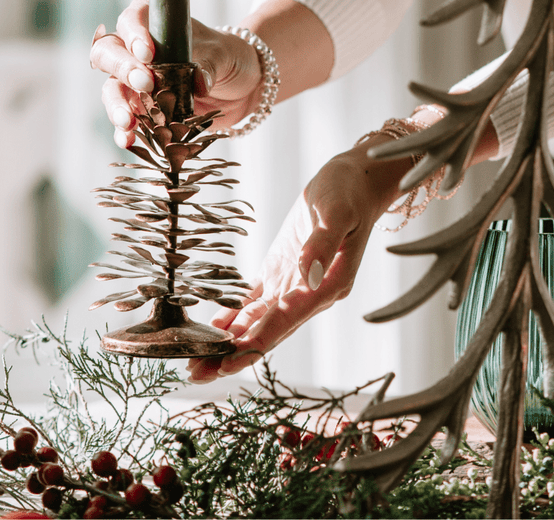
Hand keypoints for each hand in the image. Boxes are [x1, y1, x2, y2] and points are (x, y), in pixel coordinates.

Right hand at [89, 0, 261, 147]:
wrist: (242, 86)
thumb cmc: (229, 57)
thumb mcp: (224, 54)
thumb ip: (210, 64)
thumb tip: (199, 82)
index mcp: (155, 25)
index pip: (132, 20)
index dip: (133, 35)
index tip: (147, 53)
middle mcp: (137, 51)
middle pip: (109, 54)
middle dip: (122, 69)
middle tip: (145, 84)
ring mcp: (136, 82)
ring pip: (112, 89)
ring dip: (116, 105)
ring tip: (128, 122)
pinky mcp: (144, 109)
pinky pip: (126, 119)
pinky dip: (124, 131)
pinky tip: (127, 140)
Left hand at [186, 140, 408, 381]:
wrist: (357, 180)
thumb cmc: (350, 194)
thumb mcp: (337, 213)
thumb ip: (322, 245)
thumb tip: (307, 275)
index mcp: (327, 286)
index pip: (286, 320)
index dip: (256, 341)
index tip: (229, 360)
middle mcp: (310, 294)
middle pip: (267, 331)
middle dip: (233, 354)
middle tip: (197, 373)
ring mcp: (295, 284)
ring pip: (258, 320)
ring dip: (229, 341)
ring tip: (197, 360)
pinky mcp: (283, 269)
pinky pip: (256, 299)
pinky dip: (235, 314)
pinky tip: (215, 328)